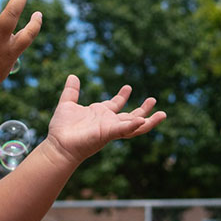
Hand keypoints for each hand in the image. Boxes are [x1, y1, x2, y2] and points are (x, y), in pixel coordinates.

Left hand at [44, 75, 165, 163]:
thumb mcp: (67, 104)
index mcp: (100, 114)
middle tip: (153, 99)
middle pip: (131, 115)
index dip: (123, 96)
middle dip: (143, 109)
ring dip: (148, 121)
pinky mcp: (108, 134)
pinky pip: (123, 130)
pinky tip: (142, 120)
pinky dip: (133, 125)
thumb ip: (71, 91)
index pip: (116, 104)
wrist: (58, 144)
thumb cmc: (61, 129)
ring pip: (135, 126)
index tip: (129, 87)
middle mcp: (108, 122)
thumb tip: (73, 76)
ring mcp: (110, 129)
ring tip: (162, 114)